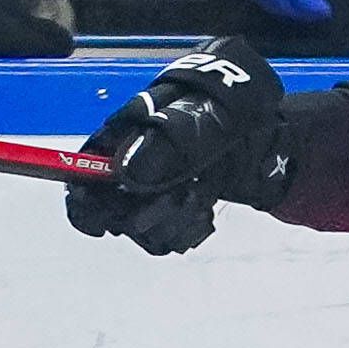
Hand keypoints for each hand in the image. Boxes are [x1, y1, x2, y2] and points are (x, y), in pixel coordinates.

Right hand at [64, 36, 287, 252]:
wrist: (264, 128)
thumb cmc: (230, 110)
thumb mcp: (207, 118)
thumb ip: (169, 142)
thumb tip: (129, 171)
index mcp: (125, 133)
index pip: (84, 170)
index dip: (84, 202)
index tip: (104, 225)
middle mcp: (130, 165)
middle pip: (112, 210)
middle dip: (149, 213)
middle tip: (184, 196)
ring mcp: (150, 189)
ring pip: (141, 229)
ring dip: (173, 223)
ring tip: (201, 200)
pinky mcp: (171, 209)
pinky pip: (166, 237)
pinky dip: (187, 231)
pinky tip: (204, 213)